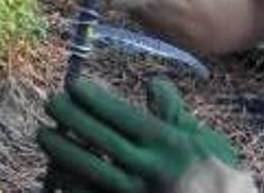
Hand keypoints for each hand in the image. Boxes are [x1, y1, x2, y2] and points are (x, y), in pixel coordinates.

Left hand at [38, 78, 245, 192]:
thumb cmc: (218, 174)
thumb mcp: (203, 138)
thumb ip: (173, 111)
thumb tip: (151, 82)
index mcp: (170, 145)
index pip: (123, 117)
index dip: (95, 100)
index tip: (73, 87)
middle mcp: (151, 169)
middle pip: (100, 140)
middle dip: (72, 119)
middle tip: (50, 102)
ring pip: (89, 172)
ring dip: (63, 152)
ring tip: (45, 135)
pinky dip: (70, 185)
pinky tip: (56, 172)